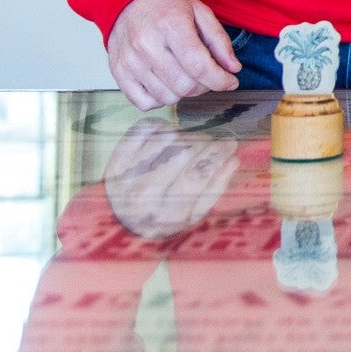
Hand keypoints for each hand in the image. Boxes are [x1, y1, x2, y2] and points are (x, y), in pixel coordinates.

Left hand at [102, 117, 237, 239]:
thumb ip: (215, 189)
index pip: (197, 175)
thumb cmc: (165, 220)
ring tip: (189, 144)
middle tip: (212, 143)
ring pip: (166, 138)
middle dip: (205, 143)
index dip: (218, 155)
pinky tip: (167, 137)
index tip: (230, 144)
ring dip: (184, 135)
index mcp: (166, 215)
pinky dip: (161, 127)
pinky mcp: (117, 159)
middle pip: (184, 153)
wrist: (122, 224)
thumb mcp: (194, 215)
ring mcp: (127, 175)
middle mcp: (144, 195)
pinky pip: (145, 129)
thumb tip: (233, 160)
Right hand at [106, 0, 241, 110]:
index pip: (199, 66)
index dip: (220, 80)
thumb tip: (233, 68)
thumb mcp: (200, 11)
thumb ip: (219, 40)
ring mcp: (130, 61)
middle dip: (204, 86)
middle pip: (185, 86)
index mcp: (170, 25)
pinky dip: (160, 99)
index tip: (230, 81)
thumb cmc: (165, 6)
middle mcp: (146, 45)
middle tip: (206, 74)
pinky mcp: (118, 72)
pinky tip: (165, 82)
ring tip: (184, 74)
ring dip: (183, 92)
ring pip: (167, 97)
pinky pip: (144, 102)